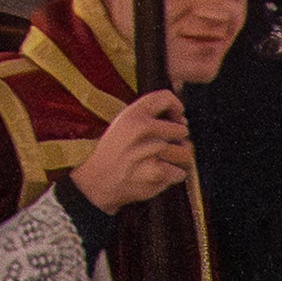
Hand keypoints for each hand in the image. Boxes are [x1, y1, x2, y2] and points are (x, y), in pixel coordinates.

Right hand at [72, 88, 195, 211]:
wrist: (96, 182)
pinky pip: (180, 172)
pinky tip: (155, 175)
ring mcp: (151, 151)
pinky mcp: (157, 172)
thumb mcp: (122, 124)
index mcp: (132, 114)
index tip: (175, 120)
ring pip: (185, 153)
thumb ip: (147, 115)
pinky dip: (171, 177)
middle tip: (161, 149)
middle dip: (177, 141)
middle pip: (181, 130)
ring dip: (176, 160)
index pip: (167, 98)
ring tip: (159, 163)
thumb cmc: (113, 152)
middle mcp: (142, 129)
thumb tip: (182, 121)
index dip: (176, 109)